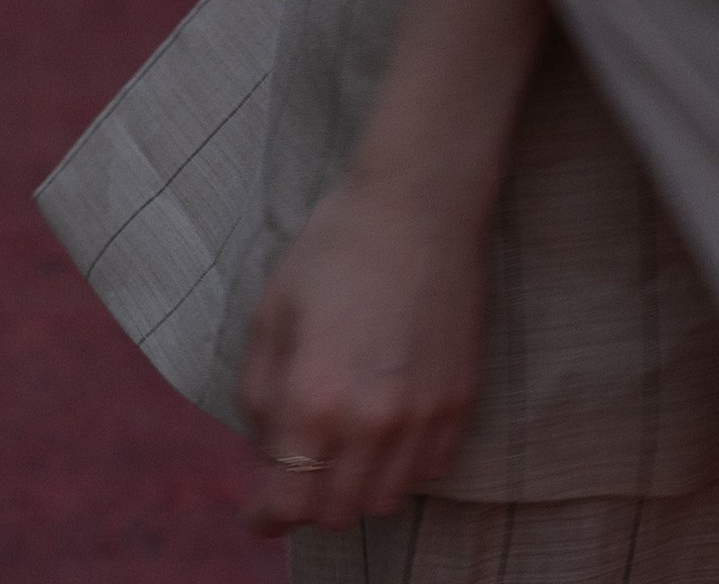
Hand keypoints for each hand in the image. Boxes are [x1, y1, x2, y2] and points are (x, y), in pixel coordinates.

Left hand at [240, 161, 488, 541]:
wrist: (420, 202)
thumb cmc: (337, 246)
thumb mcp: (272, 309)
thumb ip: (258, 391)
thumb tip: (265, 446)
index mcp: (313, 398)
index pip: (287, 502)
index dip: (265, 517)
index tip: (257, 515)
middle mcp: (370, 421)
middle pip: (336, 513)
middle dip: (308, 503)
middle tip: (300, 472)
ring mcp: (422, 415)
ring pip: (386, 501)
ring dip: (358, 490)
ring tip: (345, 454)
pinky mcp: (460, 400)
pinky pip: (430, 470)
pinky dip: (404, 468)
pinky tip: (388, 432)